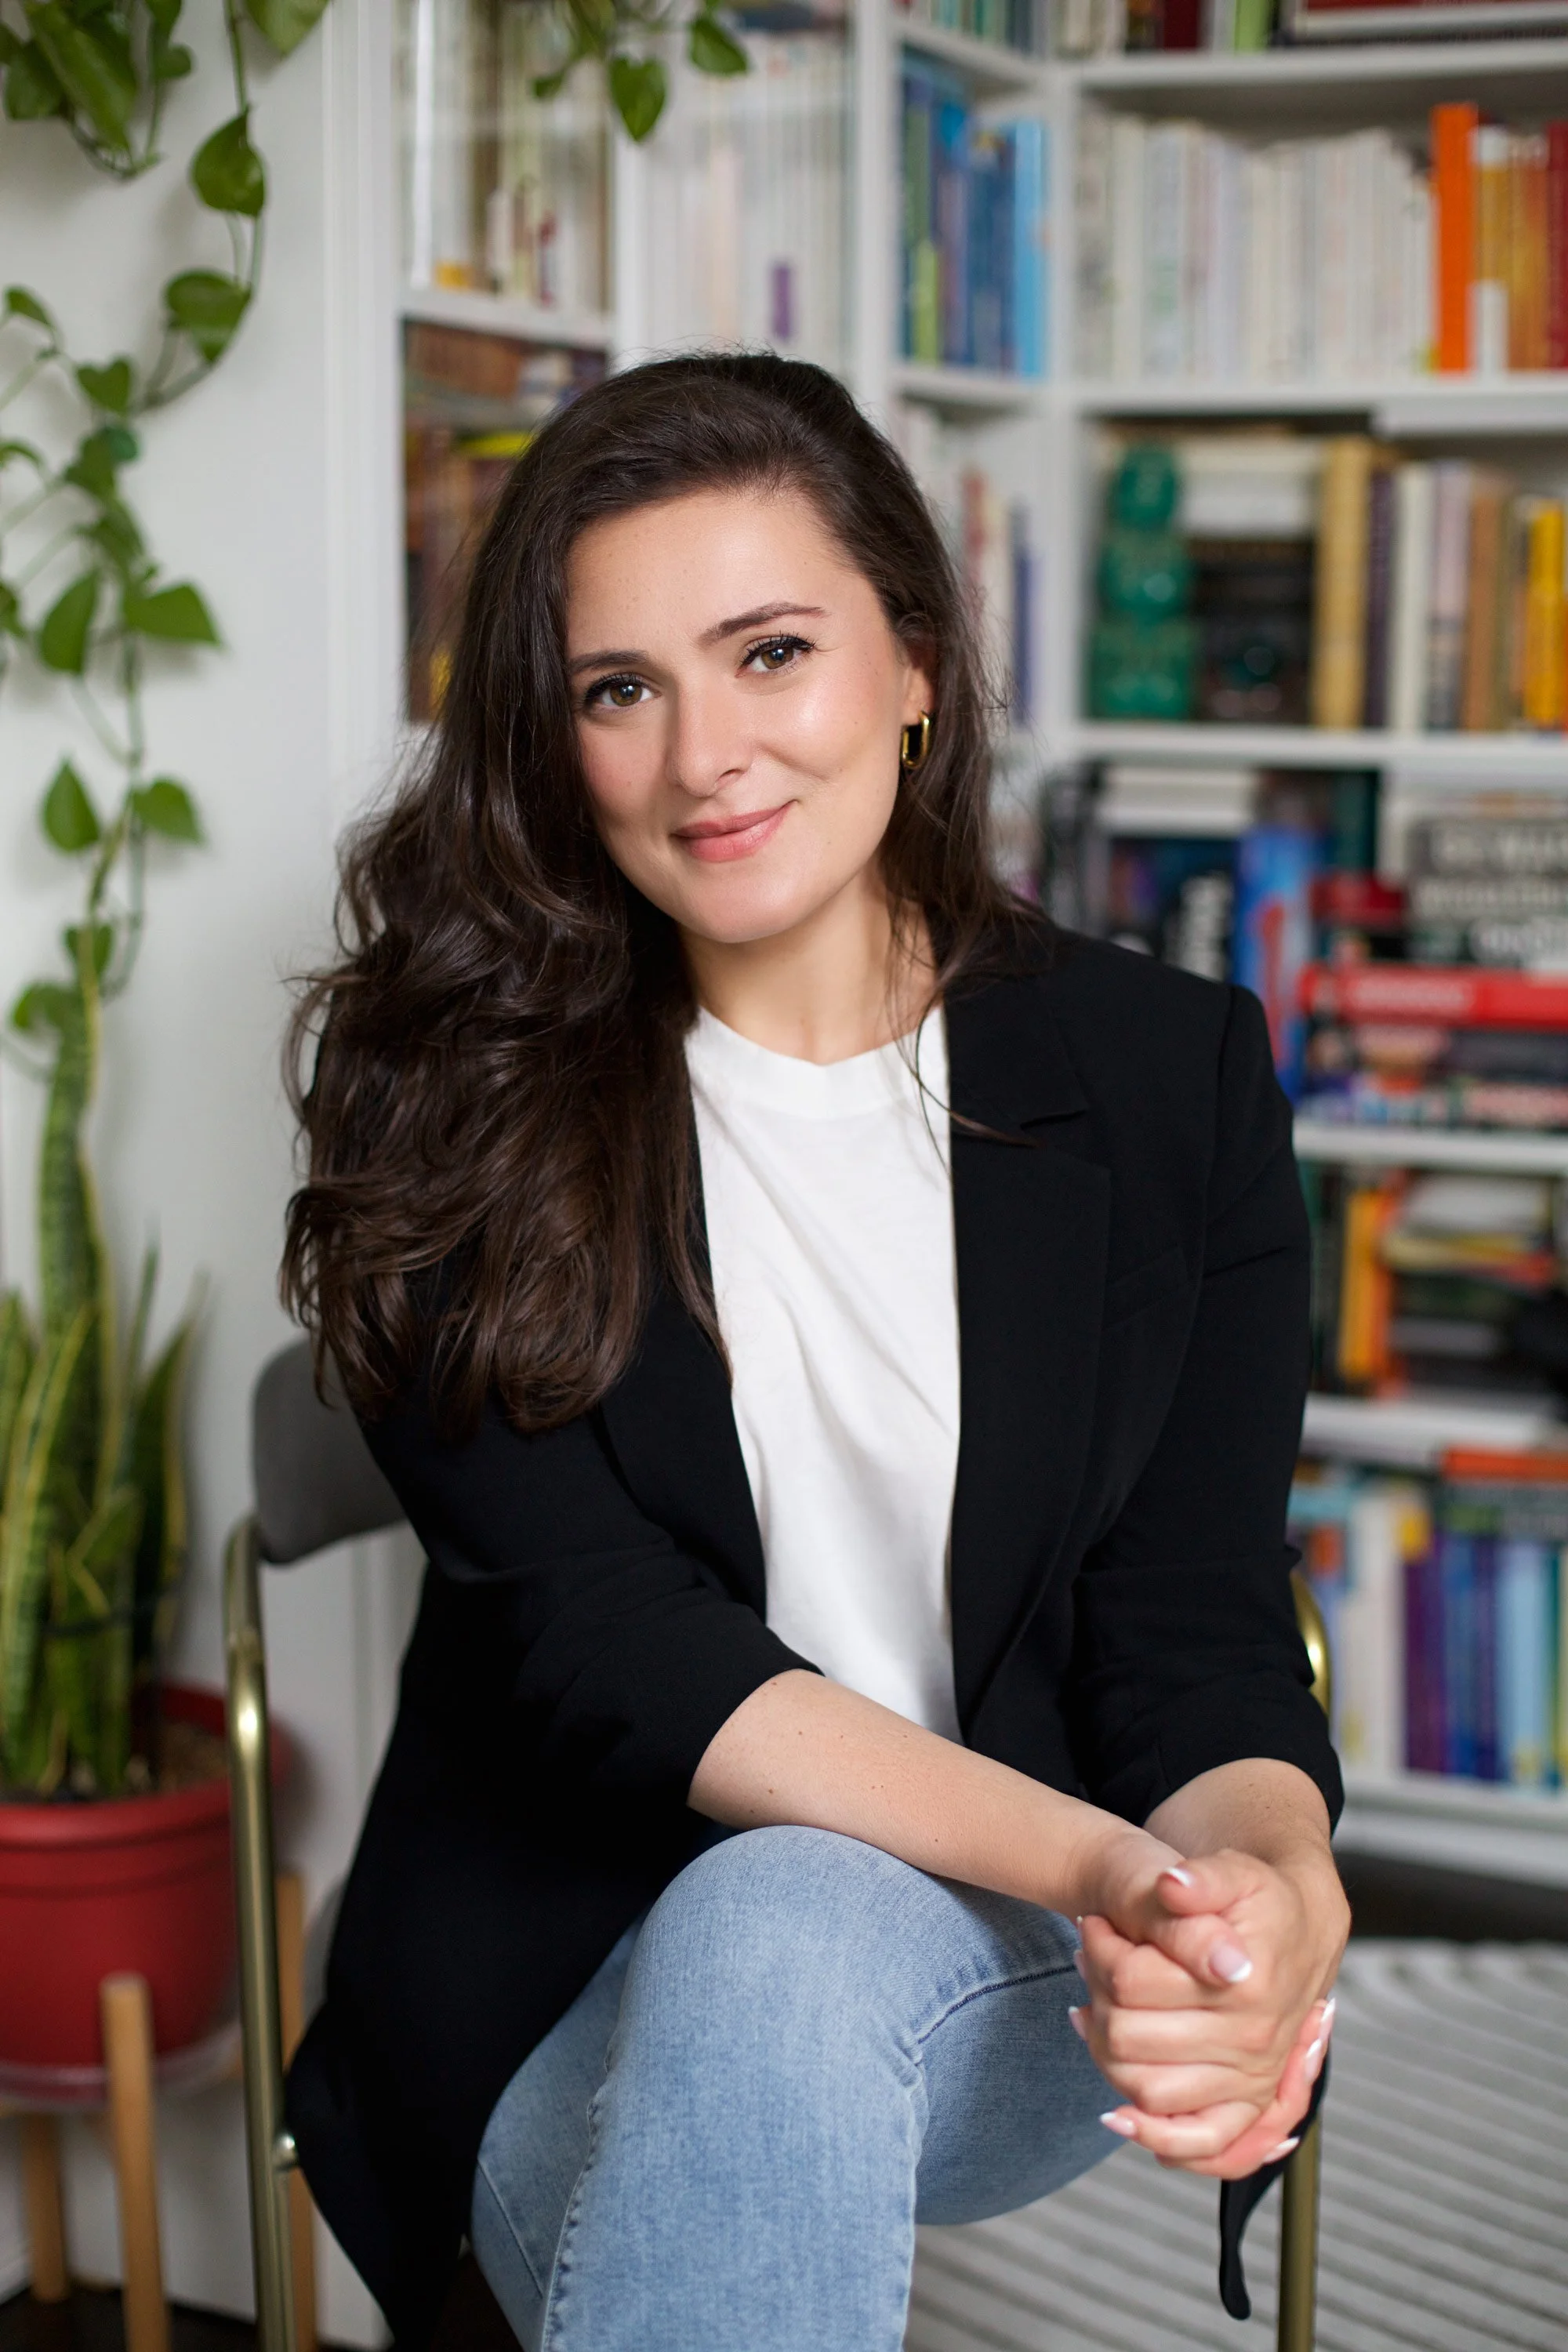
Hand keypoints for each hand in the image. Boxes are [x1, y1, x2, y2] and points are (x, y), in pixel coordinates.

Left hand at [1073, 1846, 1347, 2178]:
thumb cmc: (1264, 1901)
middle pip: (1129, 2036)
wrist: (1303, 1928)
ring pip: (1146, 2088)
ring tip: (1096, 2010)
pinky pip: (1200, 2142)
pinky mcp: (1249, 2104)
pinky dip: (1154, 2136)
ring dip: (1107, 2055)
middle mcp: (1252, 2040)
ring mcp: (1251, 2078)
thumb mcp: (1236, 1871)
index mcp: (1245, 1984)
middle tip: (1089, 1962)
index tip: (1094, 1924)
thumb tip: (1171, 1884)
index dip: (1100, 1948)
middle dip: (1096, 1995)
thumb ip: (1201, 1878)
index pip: (1132, 1980)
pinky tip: (1119, 2115)